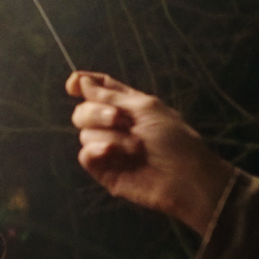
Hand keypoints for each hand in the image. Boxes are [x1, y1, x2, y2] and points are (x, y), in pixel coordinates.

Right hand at [66, 71, 232, 235]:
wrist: (185, 177)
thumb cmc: (174, 139)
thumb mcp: (145, 108)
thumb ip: (110, 95)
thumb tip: (81, 82)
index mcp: (127, 105)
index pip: (99, 88)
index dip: (83, 83)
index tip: (73, 85)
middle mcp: (114, 125)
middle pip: (84, 109)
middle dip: (97, 111)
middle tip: (119, 119)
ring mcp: (108, 148)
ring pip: (85, 132)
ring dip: (110, 135)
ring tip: (136, 147)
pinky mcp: (104, 170)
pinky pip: (85, 154)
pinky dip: (97, 150)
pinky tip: (112, 153)